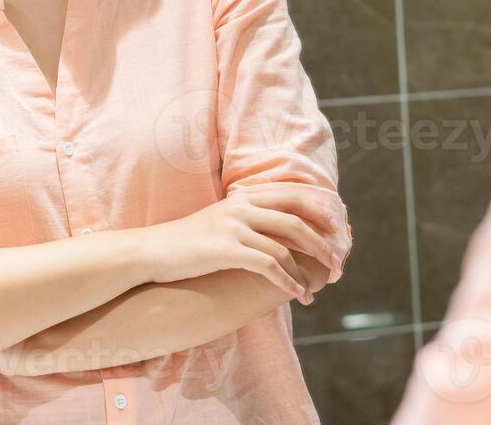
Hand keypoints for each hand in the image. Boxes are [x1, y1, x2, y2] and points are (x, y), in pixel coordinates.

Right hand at [141, 189, 339, 304]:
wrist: (153, 251)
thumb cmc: (189, 241)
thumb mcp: (222, 220)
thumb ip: (249, 218)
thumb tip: (280, 233)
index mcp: (244, 196)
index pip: (294, 196)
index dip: (321, 213)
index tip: (338, 232)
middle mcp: (242, 205)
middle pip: (296, 218)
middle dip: (322, 241)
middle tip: (337, 262)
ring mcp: (234, 226)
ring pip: (285, 244)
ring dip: (305, 269)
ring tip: (315, 288)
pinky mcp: (226, 248)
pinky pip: (268, 265)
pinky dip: (288, 281)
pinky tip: (297, 294)